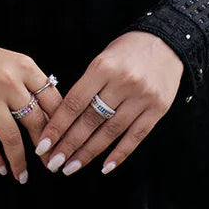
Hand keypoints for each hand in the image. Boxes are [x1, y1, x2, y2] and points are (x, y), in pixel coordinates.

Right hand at [0, 30, 62, 183]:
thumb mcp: (8, 60)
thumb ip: (27, 82)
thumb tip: (48, 113)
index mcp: (24, 66)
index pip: (52, 101)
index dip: (61, 125)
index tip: (63, 141)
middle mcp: (9, 82)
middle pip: (36, 122)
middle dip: (45, 149)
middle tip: (49, 164)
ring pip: (12, 138)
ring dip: (19, 162)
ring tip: (22, 175)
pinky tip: (0, 168)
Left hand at [34, 32, 183, 176]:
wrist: (166, 41)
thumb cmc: (127, 50)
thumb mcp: (103, 59)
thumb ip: (87, 86)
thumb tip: (63, 119)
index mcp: (103, 67)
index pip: (75, 103)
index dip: (58, 126)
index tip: (43, 144)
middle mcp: (123, 83)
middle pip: (91, 120)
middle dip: (69, 144)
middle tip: (53, 162)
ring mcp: (142, 97)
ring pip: (111, 132)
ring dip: (89, 153)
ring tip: (71, 167)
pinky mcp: (158, 109)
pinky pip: (136, 136)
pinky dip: (120, 154)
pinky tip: (104, 167)